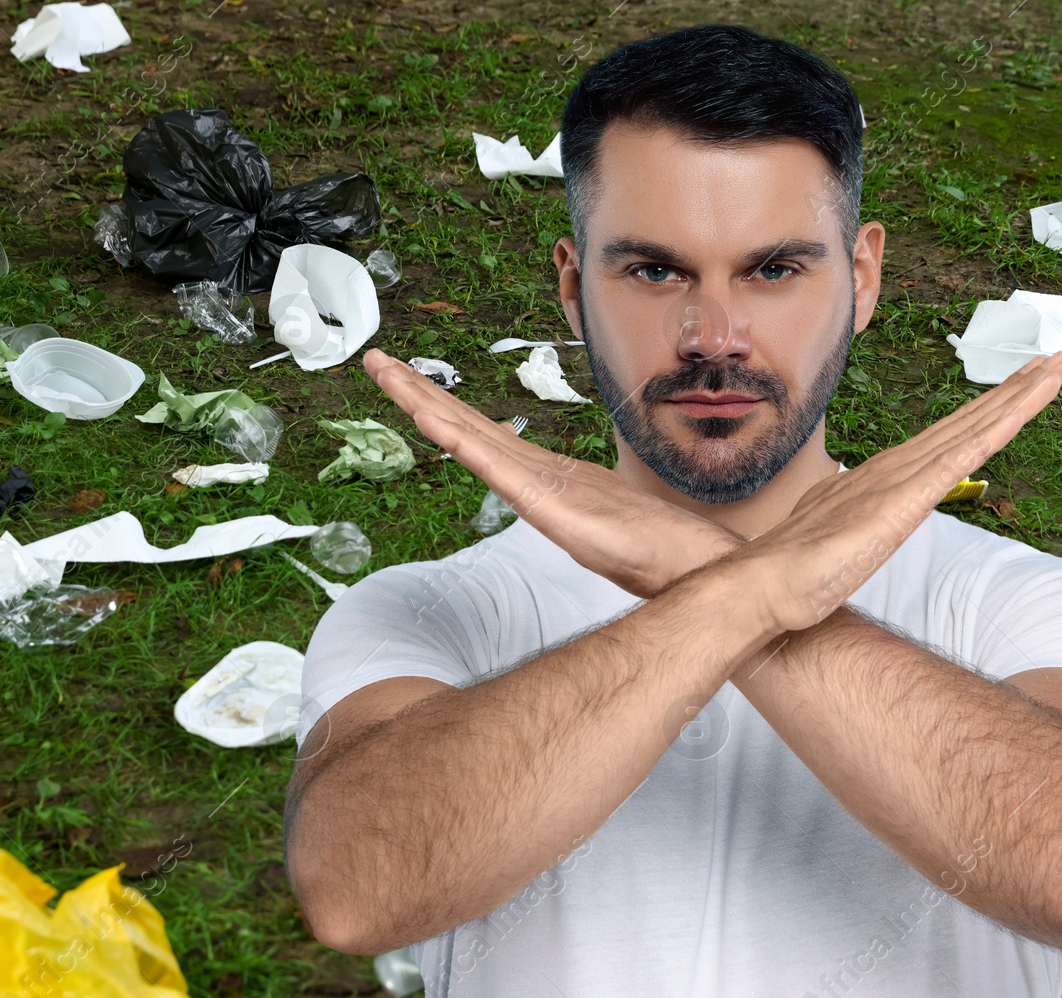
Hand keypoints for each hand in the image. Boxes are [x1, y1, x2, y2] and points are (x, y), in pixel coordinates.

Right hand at [362, 348, 739, 596]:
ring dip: (426, 405)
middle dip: (417, 394)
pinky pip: (497, 466)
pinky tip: (433, 419)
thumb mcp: (614, 506)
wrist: (688, 571)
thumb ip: (590, 495)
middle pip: (464, 427)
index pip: (481, 432)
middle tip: (374, 362)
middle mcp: (532, 479)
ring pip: (470, 438)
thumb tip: (579, 489)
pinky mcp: (548, 507)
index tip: (406, 376)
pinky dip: (460, 440)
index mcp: (544, 476)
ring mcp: (537, 491)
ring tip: (387, 374)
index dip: (442, 404)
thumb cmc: (658, 546)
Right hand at [731, 351, 1061, 634]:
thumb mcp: (830, 542)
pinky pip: (961, 459)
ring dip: (1017, 397)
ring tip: (1058, 367)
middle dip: (1014, 389)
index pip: (945, 440)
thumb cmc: (790, 574)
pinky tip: (1022, 410)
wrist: (762, 586)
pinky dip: (995, 429)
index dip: (985, 412)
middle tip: (1059, 358)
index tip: (1021, 389)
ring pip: (973, 430)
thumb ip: (846, 525)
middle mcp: (894, 470)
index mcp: (881, 480)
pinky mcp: (903, 504)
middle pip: (966, 423)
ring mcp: (899, 482)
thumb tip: (845, 523)